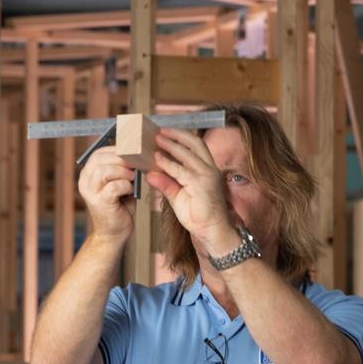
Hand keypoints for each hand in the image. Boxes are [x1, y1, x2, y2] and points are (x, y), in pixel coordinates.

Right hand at [78, 146, 135, 242]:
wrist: (113, 233)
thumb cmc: (119, 206)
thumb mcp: (119, 183)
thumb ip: (122, 169)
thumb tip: (135, 153)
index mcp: (88, 174)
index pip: (98, 153)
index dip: (116, 149)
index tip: (131, 152)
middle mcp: (85, 182)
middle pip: (100, 159)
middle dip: (121, 159)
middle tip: (135, 165)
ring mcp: (90, 193)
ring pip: (104, 171)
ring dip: (123, 172)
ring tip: (132, 178)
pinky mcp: (99, 203)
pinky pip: (113, 187)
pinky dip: (125, 185)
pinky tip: (130, 190)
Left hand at [145, 128, 233, 249]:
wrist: (213, 232)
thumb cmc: (199, 216)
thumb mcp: (178, 197)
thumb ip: (166, 184)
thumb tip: (150, 173)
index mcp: (207, 170)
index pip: (195, 147)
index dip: (180, 138)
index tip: (163, 134)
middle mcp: (210, 170)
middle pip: (195, 143)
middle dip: (177, 134)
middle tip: (159, 131)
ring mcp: (208, 176)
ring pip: (189, 153)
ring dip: (172, 144)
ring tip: (157, 139)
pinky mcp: (203, 185)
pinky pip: (182, 171)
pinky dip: (168, 164)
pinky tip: (157, 160)